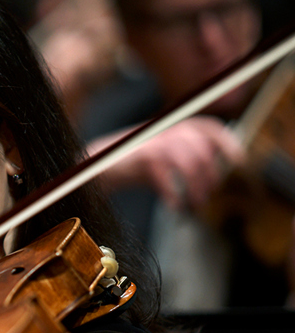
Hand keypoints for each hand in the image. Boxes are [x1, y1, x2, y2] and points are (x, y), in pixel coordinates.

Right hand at [93, 116, 244, 210]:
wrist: (95, 167)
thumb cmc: (129, 165)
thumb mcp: (161, 155)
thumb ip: (185, 157)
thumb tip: (213, 173)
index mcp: (173, 126)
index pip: (209, 128)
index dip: (227, 143)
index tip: (238, 161)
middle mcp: (166, 130)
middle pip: (203, 150)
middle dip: (211, 177)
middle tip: (206, 195)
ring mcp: (154, 143)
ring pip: (191, 164)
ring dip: (197, 188)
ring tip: (194, 205)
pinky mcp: (143, 160)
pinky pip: (169, 179)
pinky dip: (175, 196)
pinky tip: (174, 207)